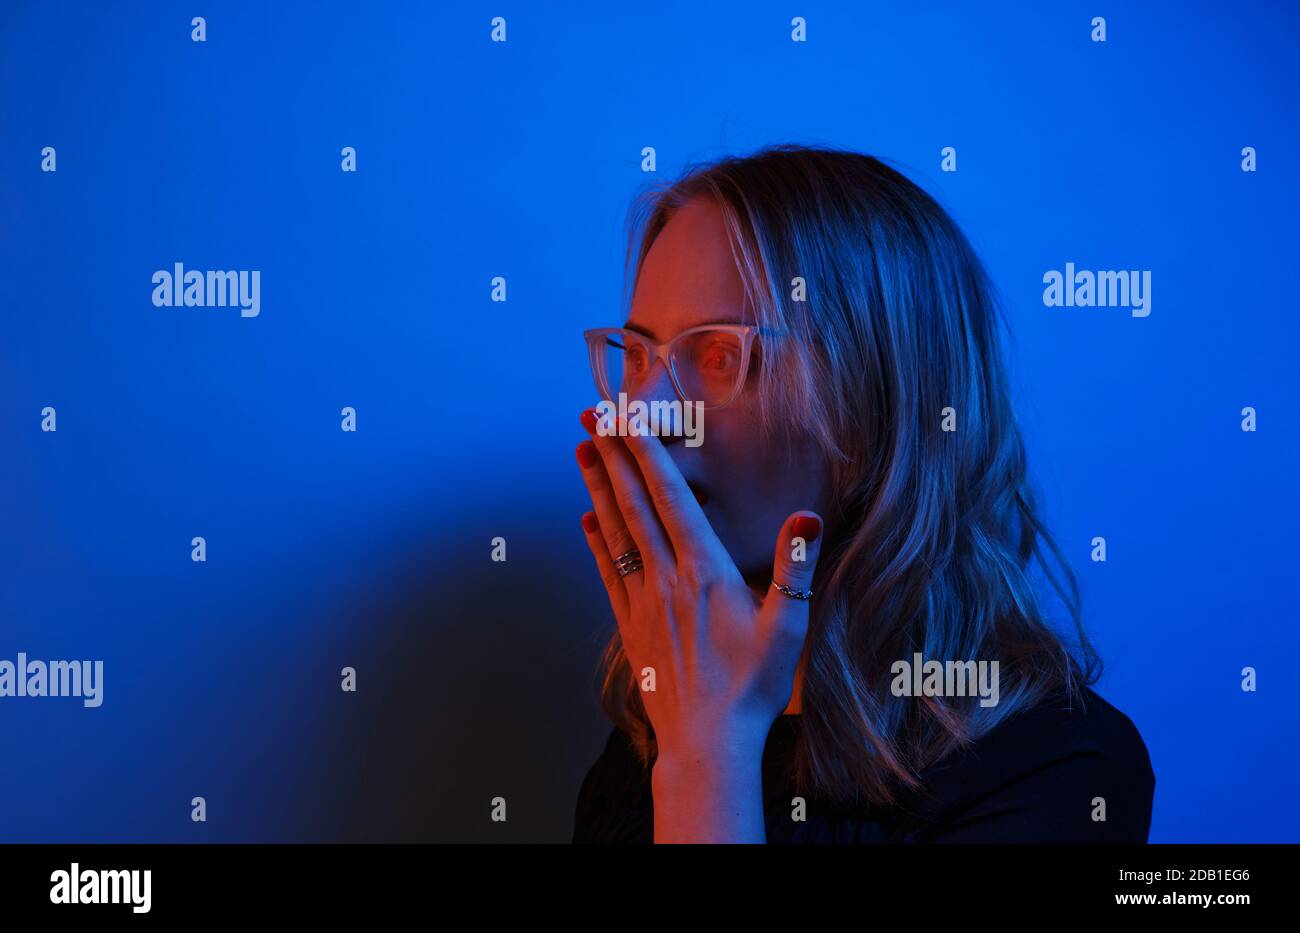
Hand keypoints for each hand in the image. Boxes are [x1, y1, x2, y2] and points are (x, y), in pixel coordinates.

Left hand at [575, 408, 823, 764]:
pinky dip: (596, 541)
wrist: (707, 743)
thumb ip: (794, 570)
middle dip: (614, 455)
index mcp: (706, 572)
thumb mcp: (789, 628)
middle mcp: (667, 579)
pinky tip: (586, 520)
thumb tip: (806, 519)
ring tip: (582, 449)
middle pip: (635, 504)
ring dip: (598, 487)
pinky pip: (608, 572)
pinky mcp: (631, 626)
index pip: (671, 498)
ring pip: (616, 531)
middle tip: (593, 413)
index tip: (628, 417)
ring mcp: (644, 602)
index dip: (648, 454)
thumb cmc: (753, 687)